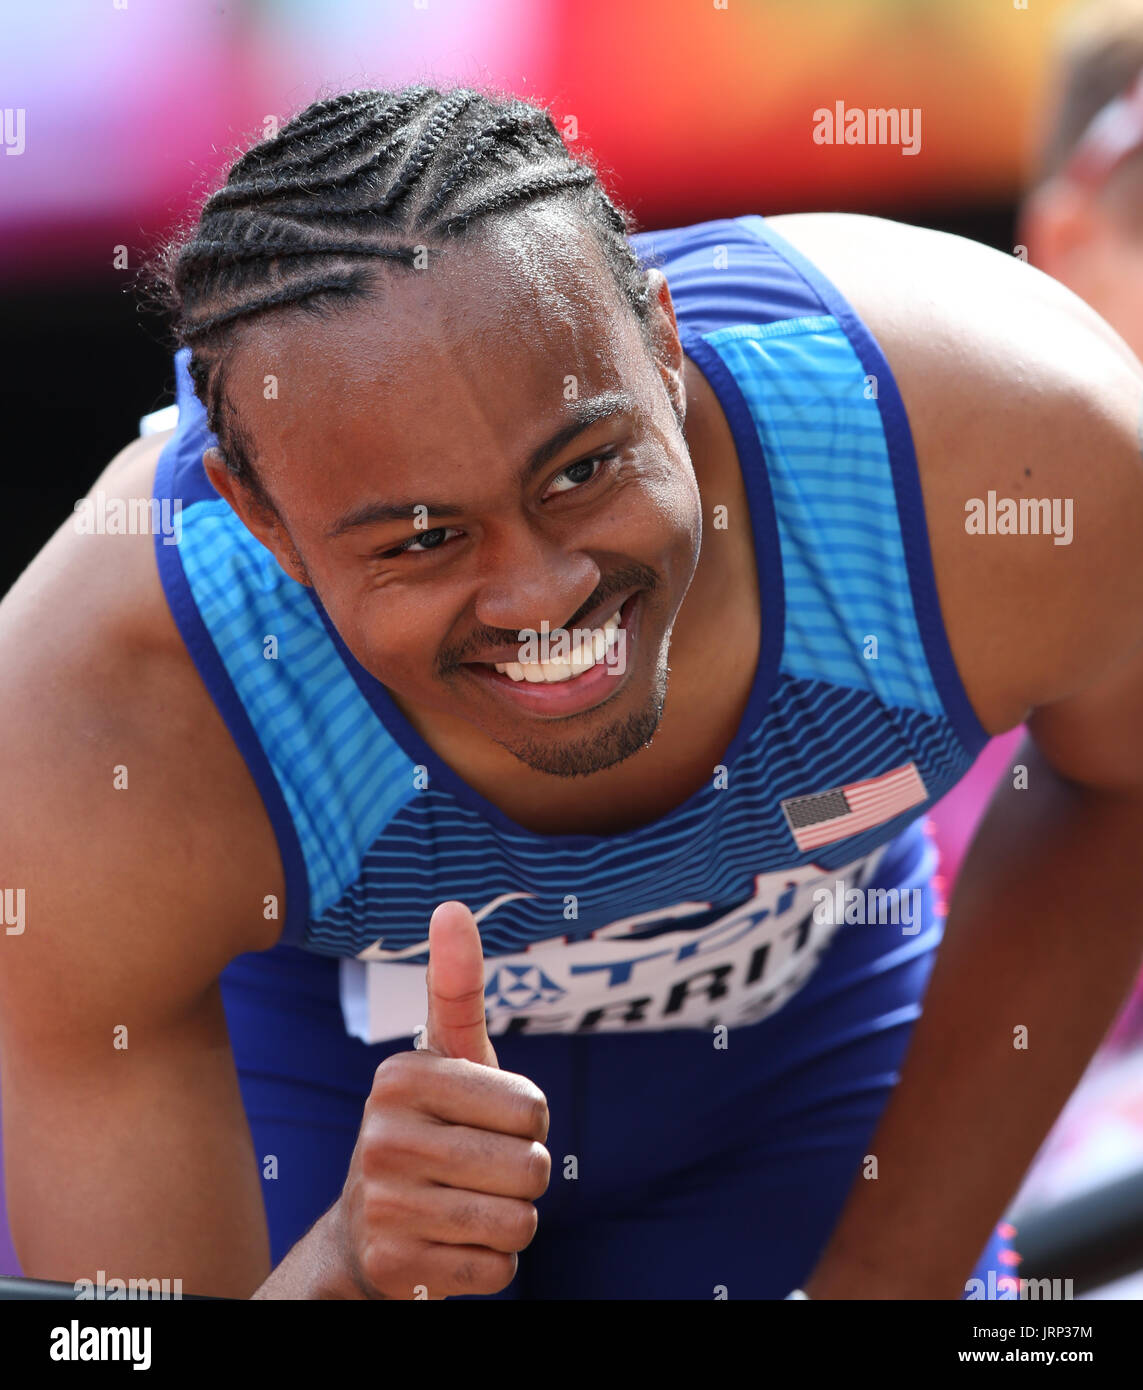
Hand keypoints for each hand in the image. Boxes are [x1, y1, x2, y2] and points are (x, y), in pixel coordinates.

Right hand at [331, 900, 550, 1298]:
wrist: (365, 1232)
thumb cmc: (431, 1128)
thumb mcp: (447, 1058)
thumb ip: (457, 987)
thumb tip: (453, 905)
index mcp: (403, 1076)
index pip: (531, 1108)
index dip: (527, 1123)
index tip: (486, 1122)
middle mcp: (383, 1136)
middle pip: (531, 1168)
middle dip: (525, 1176)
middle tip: (480, 1171)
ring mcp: (384, 1205)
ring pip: (520, 1222)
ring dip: (510, 1220)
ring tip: (466, 1205)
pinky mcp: (396, 1267)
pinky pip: (500, 1270)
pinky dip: (490, 1263)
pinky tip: (450, 1244)